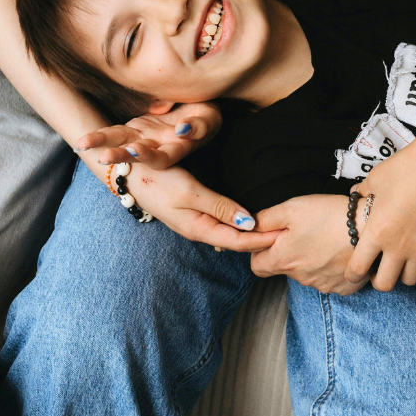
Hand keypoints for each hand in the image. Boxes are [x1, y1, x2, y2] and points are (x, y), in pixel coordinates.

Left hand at [75, 102, 222, 168]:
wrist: (198, 107)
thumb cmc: (207, 114)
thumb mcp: (210, 118)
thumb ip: (200, 126)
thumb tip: (183, 131)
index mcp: (177, 148)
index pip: (163, 158)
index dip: (151, 156)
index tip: (138, 149)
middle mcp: (157, 147)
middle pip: (136, 155)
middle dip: (119, 157)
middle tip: (103, 157)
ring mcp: (143, 137)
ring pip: (120, 142)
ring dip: (102, 144)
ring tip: (82, 146)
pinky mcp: (135, 127)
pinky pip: (115, 132)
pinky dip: (100, 136)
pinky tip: (82, 141)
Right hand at [117, 163, 279, 252]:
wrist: (128, 174)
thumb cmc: (158, 181)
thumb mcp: (191, 192)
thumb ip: (220, 206)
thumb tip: (249, 222)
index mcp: (199, 228)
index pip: (239, 241)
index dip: (263, 240)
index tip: (286, 236)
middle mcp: (198, 228)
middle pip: (235, 240)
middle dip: (260, 240)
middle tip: (287, 235)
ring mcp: (193, 220)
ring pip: (228, 232)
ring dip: (250, 232)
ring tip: (273, 228)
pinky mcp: (190, 210)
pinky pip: (220, 222)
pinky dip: (237, 222)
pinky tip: (247, 218)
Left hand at [249, 195, 367, 293]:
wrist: (368, 227)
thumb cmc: (328, 214)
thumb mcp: (291, 208)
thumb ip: (265, 220)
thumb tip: (248, 227)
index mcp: (284, 260)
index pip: (256, 267)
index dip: (260, 251)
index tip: (273, 237)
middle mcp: (301, 279)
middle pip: (284, 269)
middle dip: (288, 252)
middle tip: (304, 231)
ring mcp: (323, 286)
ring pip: (307, 274)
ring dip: (310, 259)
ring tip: (325, 237)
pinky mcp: (343, 288)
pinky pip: (330, 279)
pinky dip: (330, 267)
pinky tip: (338, 250)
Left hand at [345, 138, 415, 288]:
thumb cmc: (405, 166)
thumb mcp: (376, 177)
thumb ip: (363, 192)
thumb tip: (356, 194)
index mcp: (377, 231)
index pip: (357, 268)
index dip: (352, 273)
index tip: (353, 270)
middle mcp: (399, 247)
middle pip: (384, 284)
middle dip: (379, 279)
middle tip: (380, 268)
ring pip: (410, 280)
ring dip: (405, 272)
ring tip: (405, 259)